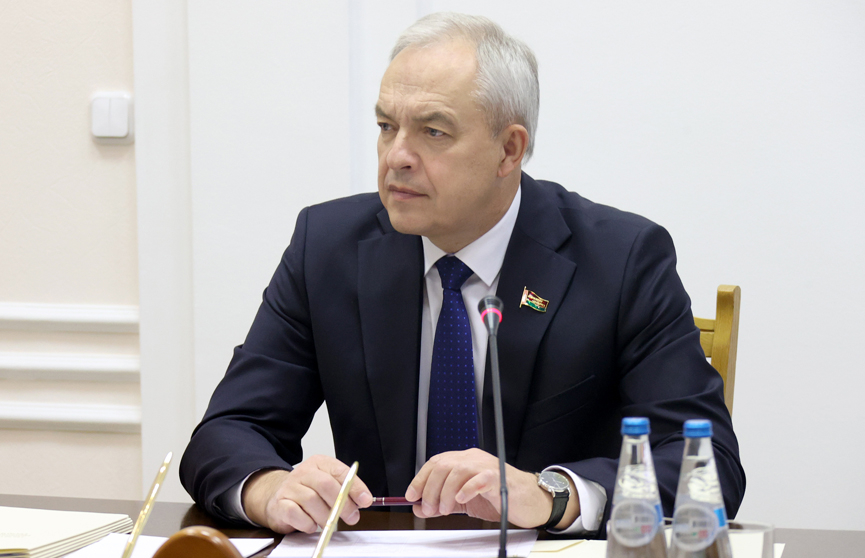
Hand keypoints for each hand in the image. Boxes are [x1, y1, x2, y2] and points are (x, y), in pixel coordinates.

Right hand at [241, 455, 372, 533]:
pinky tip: (312, 525)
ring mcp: (290, 487)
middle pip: (326, 485)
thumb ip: (346, 491)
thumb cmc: (308, 492)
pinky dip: (307, 523)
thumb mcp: (328, 486)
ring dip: (324, 516)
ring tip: (328, 523)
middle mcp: (304, 472)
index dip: (355, 487)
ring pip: (311, 500)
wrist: (277, 497)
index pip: (340, 472)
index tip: (365, 500)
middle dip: (342, 504)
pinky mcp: (280, 503)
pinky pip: (295, 513)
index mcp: (319, 463)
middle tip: (351, 517)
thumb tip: (363, 500)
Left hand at [404, 448, 578, 528]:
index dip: (420, 478)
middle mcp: (474, 458)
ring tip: (445, 509)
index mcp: (465, 460)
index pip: (436, 462)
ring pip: (458, 470)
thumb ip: (442, 502)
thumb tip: (419, 507)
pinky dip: (467, 489)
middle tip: (429, 508)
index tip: (411, 495)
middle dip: (430, 489)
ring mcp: (487, 466)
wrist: (529, 501)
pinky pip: (479, 478)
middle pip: (443, 466)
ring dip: (445, 492)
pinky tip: (461, 500)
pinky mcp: (499, 478)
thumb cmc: (499, 498)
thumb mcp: (464, 501)